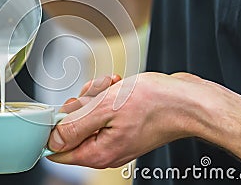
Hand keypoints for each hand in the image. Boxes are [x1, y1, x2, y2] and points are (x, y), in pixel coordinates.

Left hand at [46, 72, 226, 167]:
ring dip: (95, 96)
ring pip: (88, 115)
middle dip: (79, 105)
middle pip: (73, 129)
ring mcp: (115, 138)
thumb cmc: (155, 103)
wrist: (188, 101)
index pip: (58, 151)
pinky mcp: (123, 126)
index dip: (55, 127)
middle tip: (95, 95)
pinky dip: (107, 96)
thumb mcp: (105, 109)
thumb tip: (52, 139)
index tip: (65, 109)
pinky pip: (103, 111)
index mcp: (98, 152)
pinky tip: (118, 87)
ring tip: (112, 87)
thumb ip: (75, 126)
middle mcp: (106, 150)